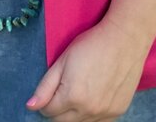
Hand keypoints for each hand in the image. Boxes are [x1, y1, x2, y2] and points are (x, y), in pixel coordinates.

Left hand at [26, 16, 150, 119]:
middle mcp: (89, 111)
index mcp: (72, 97)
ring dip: (75, 113)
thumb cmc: (91, 45)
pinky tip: (94, 97)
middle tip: (63, 90)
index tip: (51, 89)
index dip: (45, 101)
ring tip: (80, 91)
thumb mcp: (63, 61)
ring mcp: (105, 114)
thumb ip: (45, 87)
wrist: (125, 40)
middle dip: (58, 110)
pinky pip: (98, 121)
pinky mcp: (118, 112)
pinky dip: (91, 114)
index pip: (49, 112)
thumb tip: (30, 106)